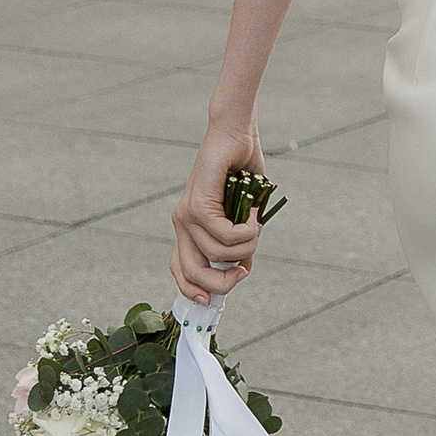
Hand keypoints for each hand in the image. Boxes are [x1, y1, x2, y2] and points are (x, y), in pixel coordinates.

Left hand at [171, 118, 267, 310]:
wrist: (234, 134)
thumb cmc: (241, 171)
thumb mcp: (243, 215)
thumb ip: (238, 242)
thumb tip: (242, 269)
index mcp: (188, 228)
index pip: (180, 270)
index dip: (193, 291)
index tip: (212, 301)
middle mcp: (181, 223)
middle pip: (192, 273)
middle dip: (222, 283)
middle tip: (244, 271)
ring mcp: (186, 214)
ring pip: (216, 254)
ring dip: (246, 246)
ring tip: (256, 227)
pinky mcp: (197, 204)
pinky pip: (224, 235)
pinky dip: (246, 232)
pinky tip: (254, 216)